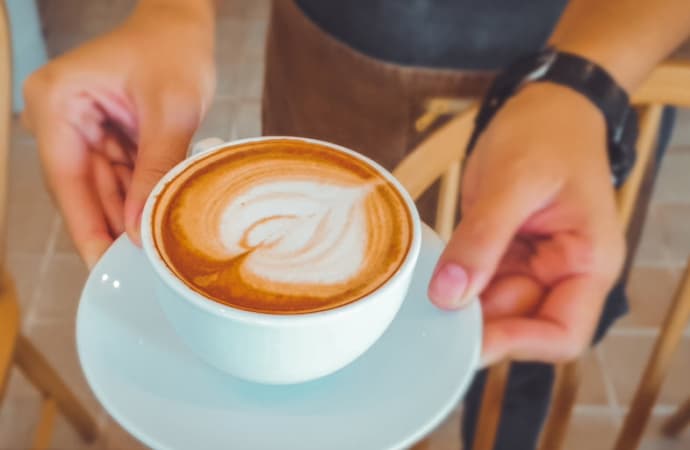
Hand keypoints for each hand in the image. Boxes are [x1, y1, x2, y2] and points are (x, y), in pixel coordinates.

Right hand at [23, 3, 214, 267]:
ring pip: (100, 187)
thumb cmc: (174, 51)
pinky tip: (153, 221)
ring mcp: (76, 126)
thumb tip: (138, 227)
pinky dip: (136, 196)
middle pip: (81, 188)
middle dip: (110, 226)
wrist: (183, 26)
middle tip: (134, 269)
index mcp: (57, 101)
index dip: (86, 226)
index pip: (67, 179)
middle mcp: (57, 116)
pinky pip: (115, 176)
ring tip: (150, 251)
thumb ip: (154, 168)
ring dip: (126, 215)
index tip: (101, 266)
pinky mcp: (99, 134)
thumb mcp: (171, 112)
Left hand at [427, 83, 624, 364]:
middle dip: (475, 323)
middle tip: (425, 315)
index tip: (466, 341)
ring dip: (457, 303)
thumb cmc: (547, 133)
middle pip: (518, 325)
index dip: (516, 345)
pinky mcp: (502, 253)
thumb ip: (483, 238)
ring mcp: (530, 265)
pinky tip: (425, 275)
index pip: (562, 334)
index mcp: (587, 263)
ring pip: (490, 307)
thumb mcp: (514, 181)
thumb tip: (448, 295)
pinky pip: (475, 281)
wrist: (543, 105)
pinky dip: (452, 281)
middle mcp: (562, 274)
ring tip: (418, 293)